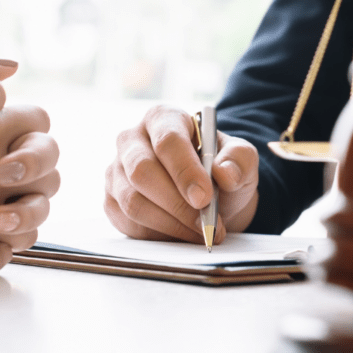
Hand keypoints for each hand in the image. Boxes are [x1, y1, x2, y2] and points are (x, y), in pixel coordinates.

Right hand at [105, 105, 258, 243]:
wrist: (208, 196)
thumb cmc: (220, 170)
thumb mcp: (241, 159)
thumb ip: (239, 159)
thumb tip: (225, 173)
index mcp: (163, 118)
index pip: (167, 140)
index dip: (185, 170)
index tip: (204, 197)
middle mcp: (132, 139)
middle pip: (143, 171)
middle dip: (177, 203)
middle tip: (206, 223)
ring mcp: (116, 170)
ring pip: (133, 201)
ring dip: (171, 224)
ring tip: (201, 232)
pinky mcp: (111, 200)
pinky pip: (128, 222)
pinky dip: (158, 234)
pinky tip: (182, 234)